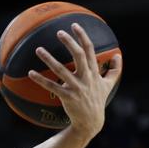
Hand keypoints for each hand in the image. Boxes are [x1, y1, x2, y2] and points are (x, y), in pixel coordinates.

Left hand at [27, 22, 122, 139]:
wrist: (91, 122)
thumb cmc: (98, 101)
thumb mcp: (109, 85)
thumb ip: (115, 69)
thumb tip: (118, 55)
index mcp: (94, 72)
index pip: (89, 50)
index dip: (82, 36)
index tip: (74, 25)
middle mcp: (86, 77)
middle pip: (78, 55)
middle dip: (69, 42)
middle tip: (59, 32)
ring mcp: (76, 87)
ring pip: (61, 70)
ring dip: (49, 59)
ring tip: (38, 49)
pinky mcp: (67, 97)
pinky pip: (52, 86)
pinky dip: (41, 79)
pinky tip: (30, 73)